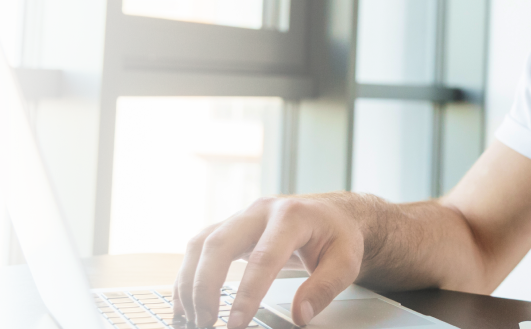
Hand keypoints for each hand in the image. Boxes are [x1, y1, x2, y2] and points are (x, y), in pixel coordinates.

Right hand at [171, 195, 366, 327]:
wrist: (333, 213)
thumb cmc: (338, 235)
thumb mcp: (345, 262)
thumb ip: (324, 288)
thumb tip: (300, 315)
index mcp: (290, 216)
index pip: (263, 258)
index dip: (247, 293)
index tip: (236, 323)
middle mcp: (259, 212)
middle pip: (219, 244)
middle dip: (205, 286)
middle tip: (206, 322)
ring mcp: (241, 217)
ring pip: (202, 243)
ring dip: (190, 281)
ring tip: (192, 316)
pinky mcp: (230, 228)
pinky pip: (200, 247)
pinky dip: (188, 274)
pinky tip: (185, 300)